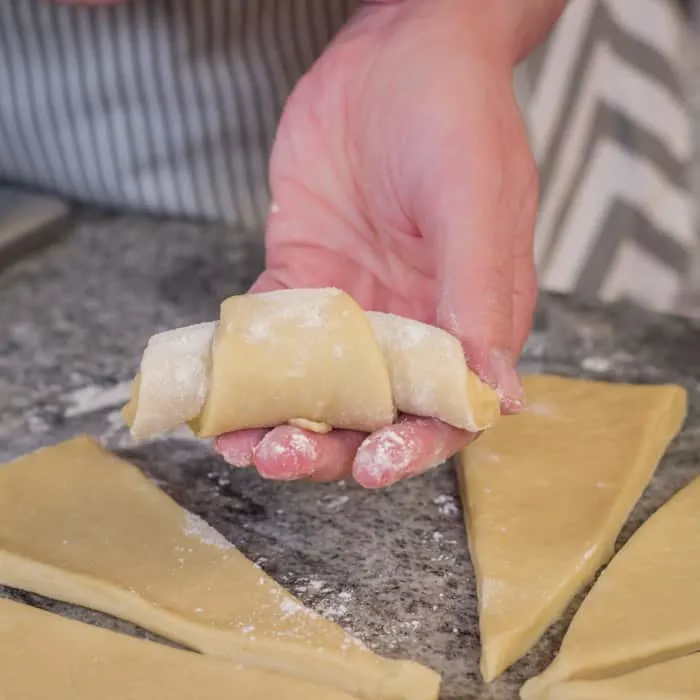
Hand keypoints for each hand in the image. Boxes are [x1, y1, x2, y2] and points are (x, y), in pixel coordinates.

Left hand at [215, 0, 561, 487]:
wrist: (393, 48)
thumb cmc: (454, 113)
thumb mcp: (473, 198)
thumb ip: (480, 295)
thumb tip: (498, 395)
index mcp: (471, 319)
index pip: (446, 407)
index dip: (410, 446)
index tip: (369, 466)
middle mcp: (413, 324)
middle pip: (373, 411)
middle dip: (328, 445)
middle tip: (278, 456)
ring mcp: (356, 306)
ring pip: (317, 386)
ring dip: (279, 419)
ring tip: (236, 442)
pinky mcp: (305, 279)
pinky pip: (273, 338)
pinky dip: (246, 370)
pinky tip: (218, 393)